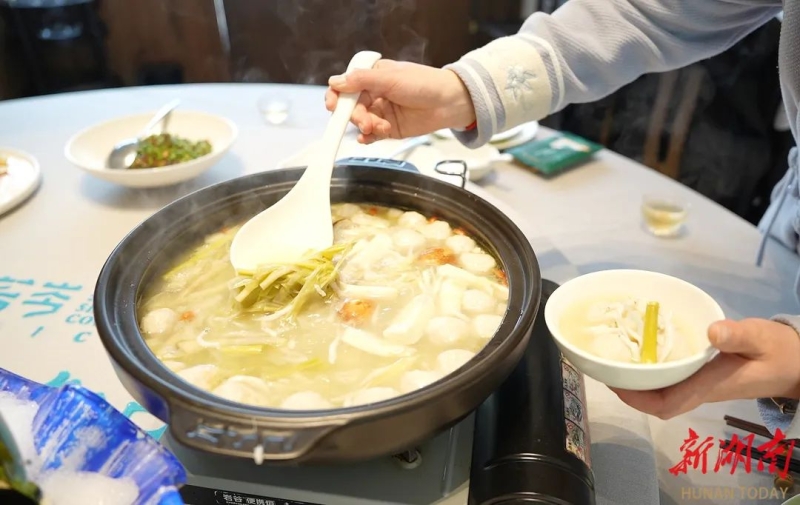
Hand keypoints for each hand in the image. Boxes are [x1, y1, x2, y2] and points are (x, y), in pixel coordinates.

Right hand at [324, 60, 475, 143]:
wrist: (450, 102)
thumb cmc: (425, 83)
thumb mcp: (391, 78)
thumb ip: (362, 81)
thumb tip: (335, 82)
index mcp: (372, 76)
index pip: (345, 86)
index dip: (336, 96)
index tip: (334, 107)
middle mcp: (374, 93)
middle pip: (351, 108)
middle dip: (355, 116)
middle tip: (365, 122)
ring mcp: (381, 112)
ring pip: (360, 122)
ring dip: (366, 127)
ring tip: (380, 128)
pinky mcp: (388, 128)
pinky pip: (371, 135)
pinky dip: (368, 137)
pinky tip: (369, 138)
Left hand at [612, 318, 799, 418]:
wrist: (797, 364)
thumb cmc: (779, 351)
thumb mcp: (761, 337)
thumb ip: (737, 335)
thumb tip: (710, 332)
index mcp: (710, 385)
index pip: (667, 403)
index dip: (636, 397)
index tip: (613, 381)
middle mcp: (700, 389)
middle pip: (656, 401)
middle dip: (627, 388)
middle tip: (601, 364)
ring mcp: (700, 385)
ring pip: (661, 390)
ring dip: (636, 379)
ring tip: (611, 357)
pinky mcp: (702, 376)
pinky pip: (671, 378)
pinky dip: (651, 368)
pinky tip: (638, 350)